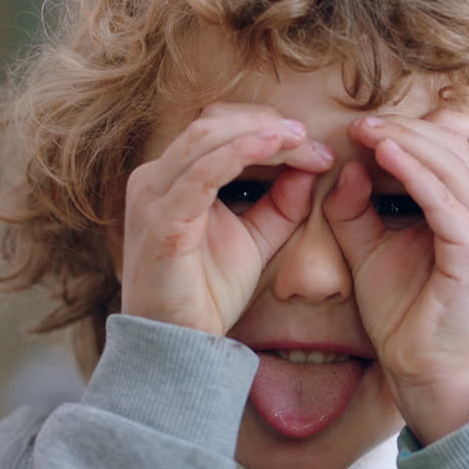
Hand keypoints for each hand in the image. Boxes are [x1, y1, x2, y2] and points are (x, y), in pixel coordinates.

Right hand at [117, 103, 333, 335]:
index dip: (267, 129)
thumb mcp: (255, 239)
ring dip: (260, 133)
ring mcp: (153, 196)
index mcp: (173, 178)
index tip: (315, 147)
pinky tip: (274, 146)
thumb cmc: (207, 292)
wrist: (178, 344)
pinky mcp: (162, 220)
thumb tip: (311, 166)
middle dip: (267, 125)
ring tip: (300, 138)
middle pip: (214, 124)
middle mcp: (155, 178)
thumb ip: (281, 204)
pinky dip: (240, 152)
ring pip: (208, 138)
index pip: (220, 129)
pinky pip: (202, 172)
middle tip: (312, 139)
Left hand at [324, 109, 468, 442]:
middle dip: (406, 127)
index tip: (368, 128)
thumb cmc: (406, 319)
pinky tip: (382, 156)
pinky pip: (444, 197)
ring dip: (405, 141)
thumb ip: (358, 210)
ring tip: (366, 132)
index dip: (420, 126)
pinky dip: (413, 171)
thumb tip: (349, 166)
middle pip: (457, 142)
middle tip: (360, 124)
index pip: (463, 142)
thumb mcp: (372, 251)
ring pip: (451, 161)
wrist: (428, 376)